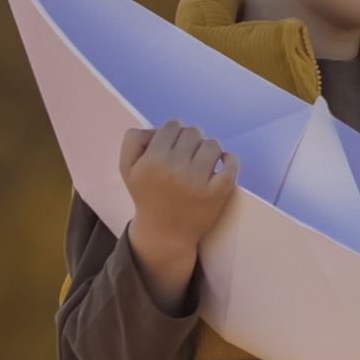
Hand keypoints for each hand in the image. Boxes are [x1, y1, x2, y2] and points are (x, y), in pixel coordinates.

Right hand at [119, 120, 238, 312]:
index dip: (174, 133)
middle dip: (191, 140)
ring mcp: (197, 182)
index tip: (174, 147)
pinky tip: (221, 164)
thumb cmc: (147, 196)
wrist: (164, 234)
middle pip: (193, 132)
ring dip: (209, 149)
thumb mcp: (127, 168)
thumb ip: (134, 140)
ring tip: (202, 163)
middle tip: (187, 156)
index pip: (173, 125)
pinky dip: (230, 159)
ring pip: (213, 144)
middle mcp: (174, 169)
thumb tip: (157, 128)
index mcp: (151, 161)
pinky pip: (231, 164)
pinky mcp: (217, 193)